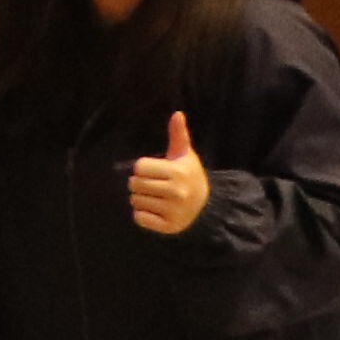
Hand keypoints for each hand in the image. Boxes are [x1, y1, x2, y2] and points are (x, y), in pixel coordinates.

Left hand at [128, 108, 209, 237]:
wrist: (206, 207)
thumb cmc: (188, 176)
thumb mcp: (185, 155)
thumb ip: (178, 135)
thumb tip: (177, 113)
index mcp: (177, 173)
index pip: (139, 167)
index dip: (143, 168)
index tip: (156, 172)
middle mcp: (177, 192)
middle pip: (134, 184)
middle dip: (140, 184)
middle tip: (155, 186)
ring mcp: (173, 211)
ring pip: (135, 201)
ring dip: (141, 200)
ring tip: (157, 198)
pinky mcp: (168, 226)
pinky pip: (139, 218)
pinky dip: (143, 215)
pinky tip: (157, 211)